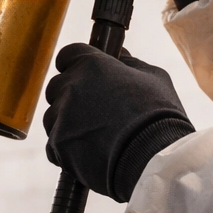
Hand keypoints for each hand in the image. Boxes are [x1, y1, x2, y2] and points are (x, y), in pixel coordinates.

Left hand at [43, 44, 193, 201]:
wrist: (154, 158)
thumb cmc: (159, 116)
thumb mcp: (154, 78)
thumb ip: (131, 63)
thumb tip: (121, 55)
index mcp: (91, 64)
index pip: (67, 55)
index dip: (74, 65)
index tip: (82, 76)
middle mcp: (71, 85)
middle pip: (56, 86)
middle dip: (69, 96)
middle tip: (92, 112)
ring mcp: (62, 115)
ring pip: (53, 116)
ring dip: (66, 124)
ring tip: (93, 137)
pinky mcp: (58, 144)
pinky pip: (53, 144)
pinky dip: (66, 150)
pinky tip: (87, 154)